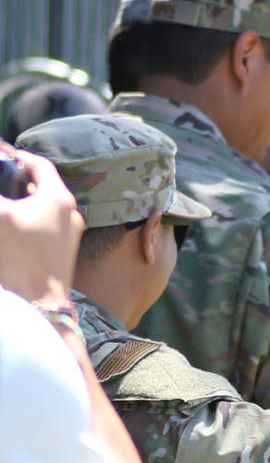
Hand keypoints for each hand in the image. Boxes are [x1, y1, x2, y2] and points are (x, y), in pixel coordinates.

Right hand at [0, 147, 82, 302]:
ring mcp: (69, 235)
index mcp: (58, 198)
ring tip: (5, 206)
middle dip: (17, 181)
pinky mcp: (63, 253)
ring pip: (42, 208)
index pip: (39, 164)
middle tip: (1, 181)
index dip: (17, 156)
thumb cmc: (17, 259)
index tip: (3, 156)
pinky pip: (45, 228)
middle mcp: (70, 214)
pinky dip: (27, 223)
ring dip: (21, 203)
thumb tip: (1, 197)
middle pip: (41, 186)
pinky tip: (11, 229)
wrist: (38, 306)